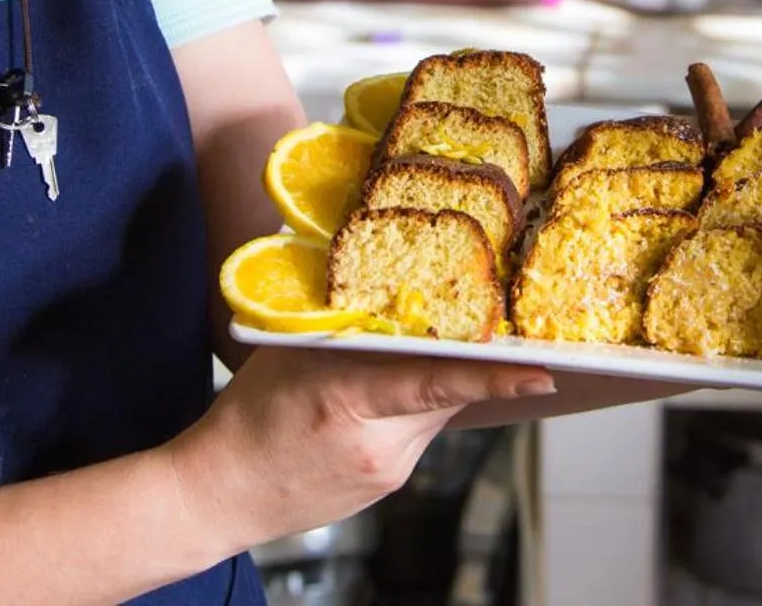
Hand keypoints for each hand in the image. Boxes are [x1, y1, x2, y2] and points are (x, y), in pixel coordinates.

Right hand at [167, 346, 553, 553]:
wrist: (219, 494)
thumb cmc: (246, 418)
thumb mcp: (285, 351)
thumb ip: (336, 316)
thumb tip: (372, 267)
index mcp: (348, 401)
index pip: (436, 385)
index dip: (494, 377)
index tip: (542, 373)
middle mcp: (379, 445)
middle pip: (447, 391)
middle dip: (461, 356)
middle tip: (479, 322)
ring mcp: (388, 472)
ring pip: (436, 411)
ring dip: (430, 380)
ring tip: (398, 358)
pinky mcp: (389, 484)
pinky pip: (418, 432)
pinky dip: (410, 407)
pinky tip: (378, 398)